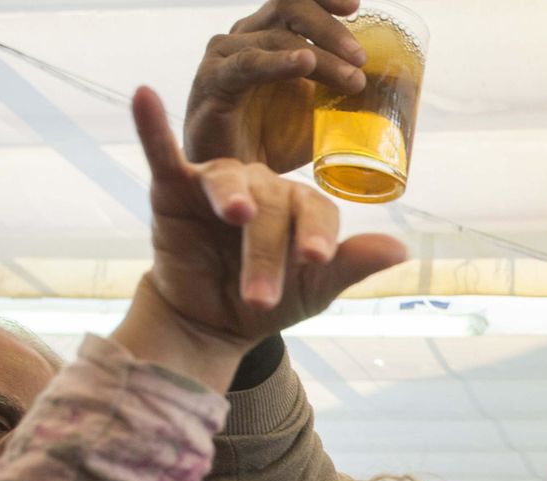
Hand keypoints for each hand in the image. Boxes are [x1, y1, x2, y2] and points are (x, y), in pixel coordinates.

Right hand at [112, 87, 405, 390]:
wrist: (215, 319)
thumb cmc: (274, 299)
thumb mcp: (316, 290)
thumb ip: (352, 265)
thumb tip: (402, 248)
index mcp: (302, 206)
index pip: (316, 213)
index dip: (317, 235)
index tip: (317, 260)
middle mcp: (264, 185)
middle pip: (273, 207)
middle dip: (267, 255)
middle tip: (261, 298)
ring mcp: (219, 183)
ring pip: (228, 184)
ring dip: (233, 201)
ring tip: (238, 217)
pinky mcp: (175, 187)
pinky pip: (163, 152)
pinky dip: (153, 125)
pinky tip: (145, 95)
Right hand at [184, 0, 366, 170]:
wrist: (235, 179)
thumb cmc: (274, 140)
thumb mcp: (320, 112)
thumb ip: (347, 95)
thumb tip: (398, 91)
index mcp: (271, 35)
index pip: (297, 1)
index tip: (354, 6)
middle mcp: (247, 36)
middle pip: (289, 8)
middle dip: (331, 29)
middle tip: (360, 59)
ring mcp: (227, 54)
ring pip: (277, 37)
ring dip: (321, 57)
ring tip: (351, 79)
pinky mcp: (213, 80)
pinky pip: (248, 64)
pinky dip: (280, 62)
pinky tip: (305, 64)